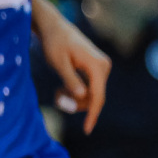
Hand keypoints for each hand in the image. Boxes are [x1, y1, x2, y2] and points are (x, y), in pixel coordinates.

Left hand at [35, 0, 109, 133]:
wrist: (54, 28)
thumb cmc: (54, 44)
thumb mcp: (58, 63)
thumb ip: (70, 80)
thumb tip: (82, 96)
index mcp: (97, 65)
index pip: (98, 96)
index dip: (92, 114)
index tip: (87, 130)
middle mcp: (103, 66)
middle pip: (94, 97)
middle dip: (76, 103)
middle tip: (56, 97)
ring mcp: (101, 67)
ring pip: (91, 94)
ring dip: (75, 97)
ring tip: (58, 90)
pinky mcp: (95, 68)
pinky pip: (89, 87)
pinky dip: (76, 91)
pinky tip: (63, 86)